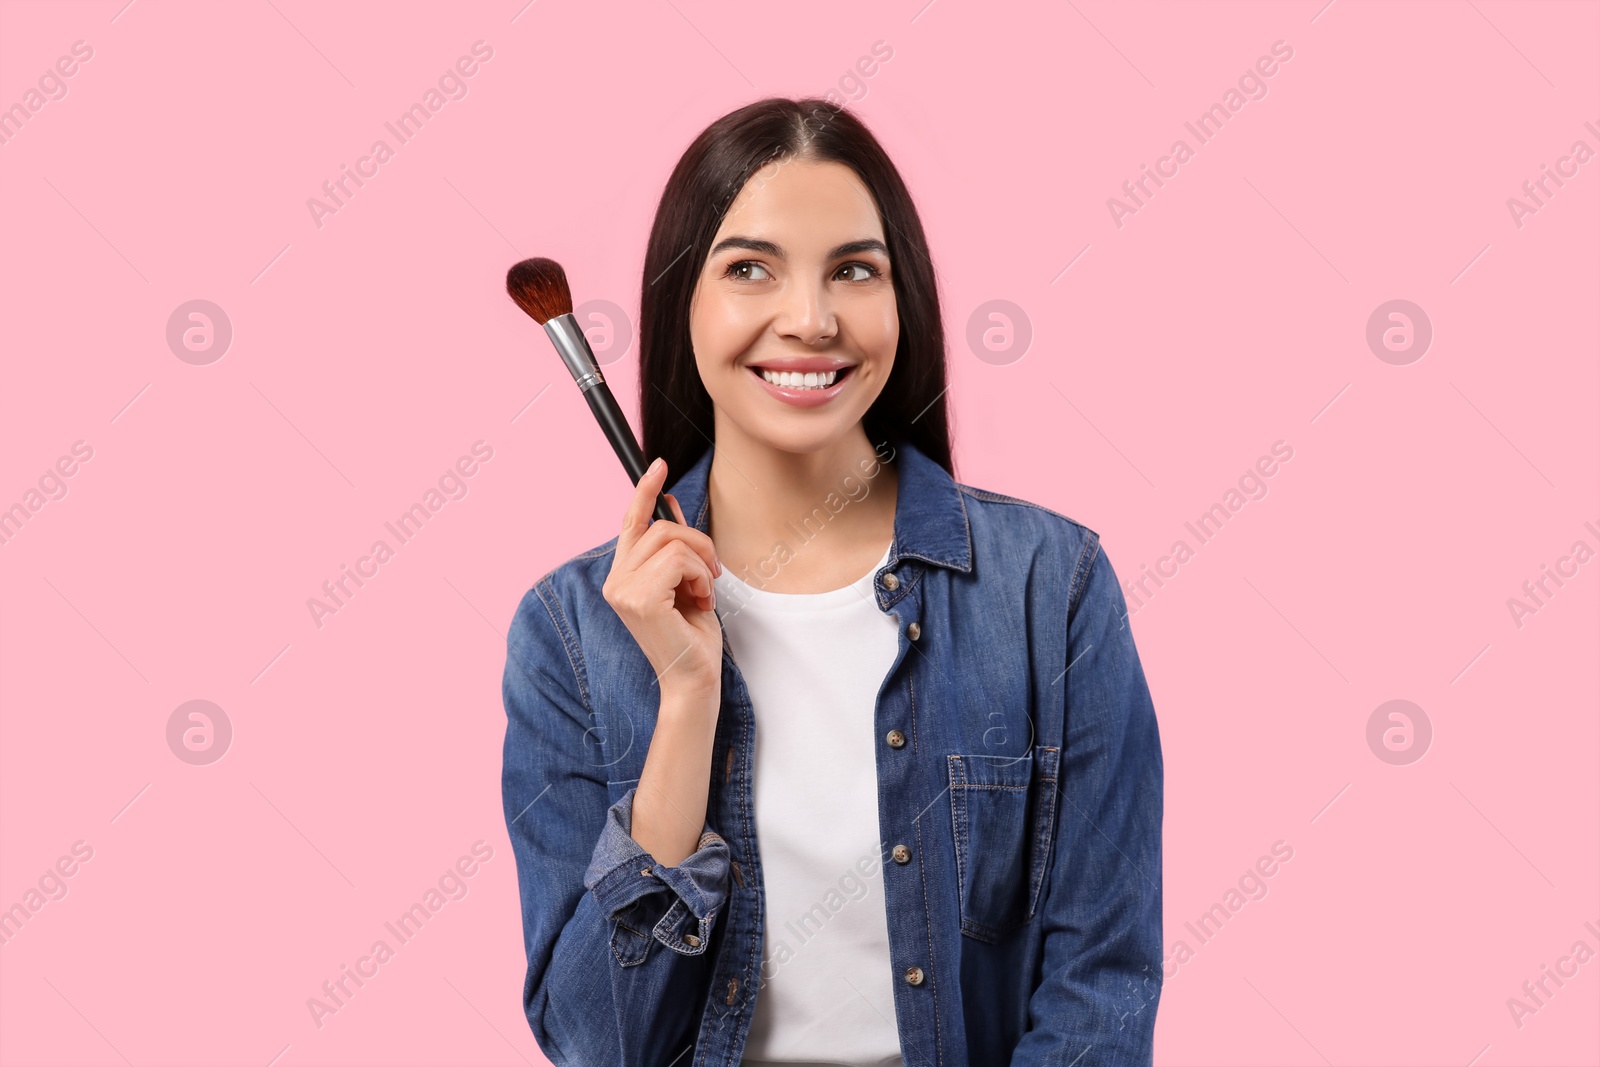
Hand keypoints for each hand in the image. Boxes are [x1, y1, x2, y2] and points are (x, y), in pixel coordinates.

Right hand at [601, 458, 723, 699]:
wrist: (694, 680)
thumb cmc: (691, 637)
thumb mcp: (686, 582)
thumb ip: (674, 547)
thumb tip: (669, 505)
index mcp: (623, 576)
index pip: (631, 523)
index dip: (644, 491)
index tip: (660, 465)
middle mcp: (615, 581)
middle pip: (660, 527)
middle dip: (697, 542)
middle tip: (712, 573)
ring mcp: (623, 590)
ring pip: (672, 541)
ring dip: (701, 563)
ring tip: (703, 592)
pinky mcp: (639, 598)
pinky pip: (680, 560)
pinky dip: (701, 576)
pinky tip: (700, 602)